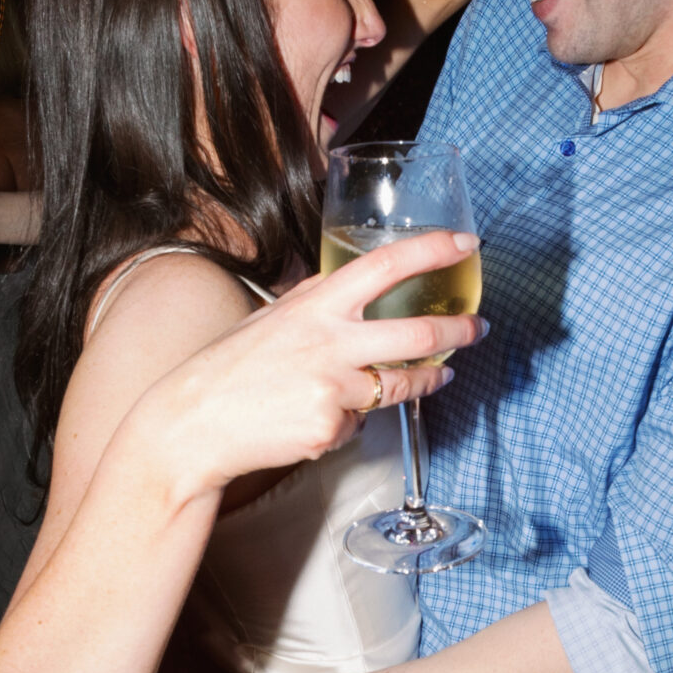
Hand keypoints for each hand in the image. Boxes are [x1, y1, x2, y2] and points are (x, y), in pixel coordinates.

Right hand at [139, 226, 486, 501]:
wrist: (193, 424)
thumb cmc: (229, 369)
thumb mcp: (272, 318)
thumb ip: (314, 303)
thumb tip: (345, 288)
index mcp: (316, 305)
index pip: (386, 264)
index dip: (432, 250)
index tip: (465, 244)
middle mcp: (331, 342)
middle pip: (418, 334)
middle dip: (459, 331)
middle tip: (478, 328)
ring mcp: (334, 388)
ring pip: (400, 386)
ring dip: (427, 381)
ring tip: (439, 377)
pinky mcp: (332, 428)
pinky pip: (360, 424)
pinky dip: (347, 422)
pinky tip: (315, 419)